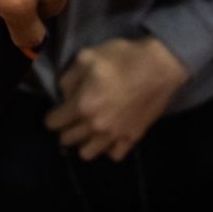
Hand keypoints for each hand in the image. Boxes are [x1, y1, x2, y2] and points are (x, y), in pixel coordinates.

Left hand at [46, 35, 188, 159]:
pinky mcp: (132, 138)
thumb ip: (68, 78)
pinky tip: (109, 135)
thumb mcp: (87, 57)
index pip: (53, 123)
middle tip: (72, 117)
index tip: (57, 110)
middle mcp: (95, 126)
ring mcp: (114, 135)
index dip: (52, 115)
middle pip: (66, 140)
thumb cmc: (123, 58)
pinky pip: (113, 155)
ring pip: (87, 153)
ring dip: (83, 142)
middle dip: (65, 128)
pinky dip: (108, 148)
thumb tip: (64, 95)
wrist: (160, 66)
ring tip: (89, 129)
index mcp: (82, 106)